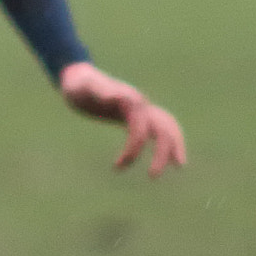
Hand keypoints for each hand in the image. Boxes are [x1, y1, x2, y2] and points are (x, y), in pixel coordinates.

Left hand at [58, 61, 186, 177]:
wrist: (77, 78)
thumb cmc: (78, 85)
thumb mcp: (85, 89)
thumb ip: (101, 91)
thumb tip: (118, 97)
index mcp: (131, 101)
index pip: (141, 128)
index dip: (133, 148)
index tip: (118, 166)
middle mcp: (140, 105)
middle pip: (163, 128)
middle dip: (163, 152)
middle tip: (153, 177)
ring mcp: (139, 109)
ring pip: (166, 127)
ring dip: (173, 146)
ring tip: (179, 166)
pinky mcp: (134, 115)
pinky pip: (155, 129)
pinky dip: (163, 142)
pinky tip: (161, 158)